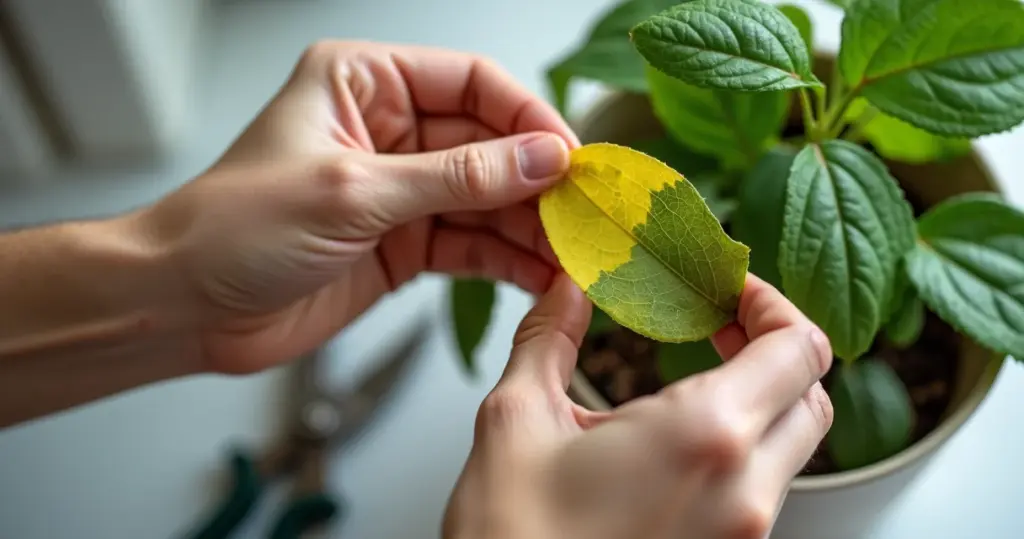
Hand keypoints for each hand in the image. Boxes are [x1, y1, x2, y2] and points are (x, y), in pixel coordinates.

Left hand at [138, 41, 578, 373]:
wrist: (186, 308)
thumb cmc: (234, 229)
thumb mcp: (353, 192)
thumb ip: (456, 177)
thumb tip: (541, 158)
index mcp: (365, 85)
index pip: (471, 83)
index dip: (526, 117)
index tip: (569, 156)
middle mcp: (390, 130)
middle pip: (489, 143)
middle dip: (538, 179)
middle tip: (586, 212)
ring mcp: (400, 190)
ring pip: (487, 198)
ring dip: (531, 225)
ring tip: (575, 251)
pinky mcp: (404, 244)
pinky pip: (470, 243)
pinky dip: (506, 259)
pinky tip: (542, 273)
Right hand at [443, 273, 833, 538]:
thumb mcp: (516, 420)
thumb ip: (549, 338)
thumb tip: (566, 290)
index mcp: (703, 437)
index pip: (797, 348)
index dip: (772, 304)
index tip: (731, 290)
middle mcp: (743, 490)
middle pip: (812, 395)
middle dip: (775, 348)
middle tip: (721, 324)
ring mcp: (743, 534)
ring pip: (795, 446)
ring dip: (763, 400)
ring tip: (699, 376)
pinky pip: (765, 489)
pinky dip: (744, 449)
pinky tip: (684, 437)